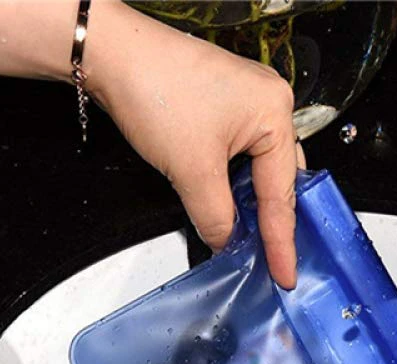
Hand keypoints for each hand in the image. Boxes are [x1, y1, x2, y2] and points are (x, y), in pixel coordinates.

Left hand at [84, 0, 303, 287]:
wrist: (110, 53)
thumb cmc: (156, 94)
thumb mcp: (192, 170)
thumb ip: (216, 217)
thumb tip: (227, 245)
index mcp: (275, 114)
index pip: (282, 193)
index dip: (281, 241)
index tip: (286, 275)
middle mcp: (270, 104)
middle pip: (279, 179)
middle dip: (273, 221)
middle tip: (273, 263)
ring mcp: (248, 102)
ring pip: (259, 169)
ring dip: (251, 204)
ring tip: (251, 241)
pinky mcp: (224, 105)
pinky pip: (242, 156)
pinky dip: (236, 184)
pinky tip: (230, 207)